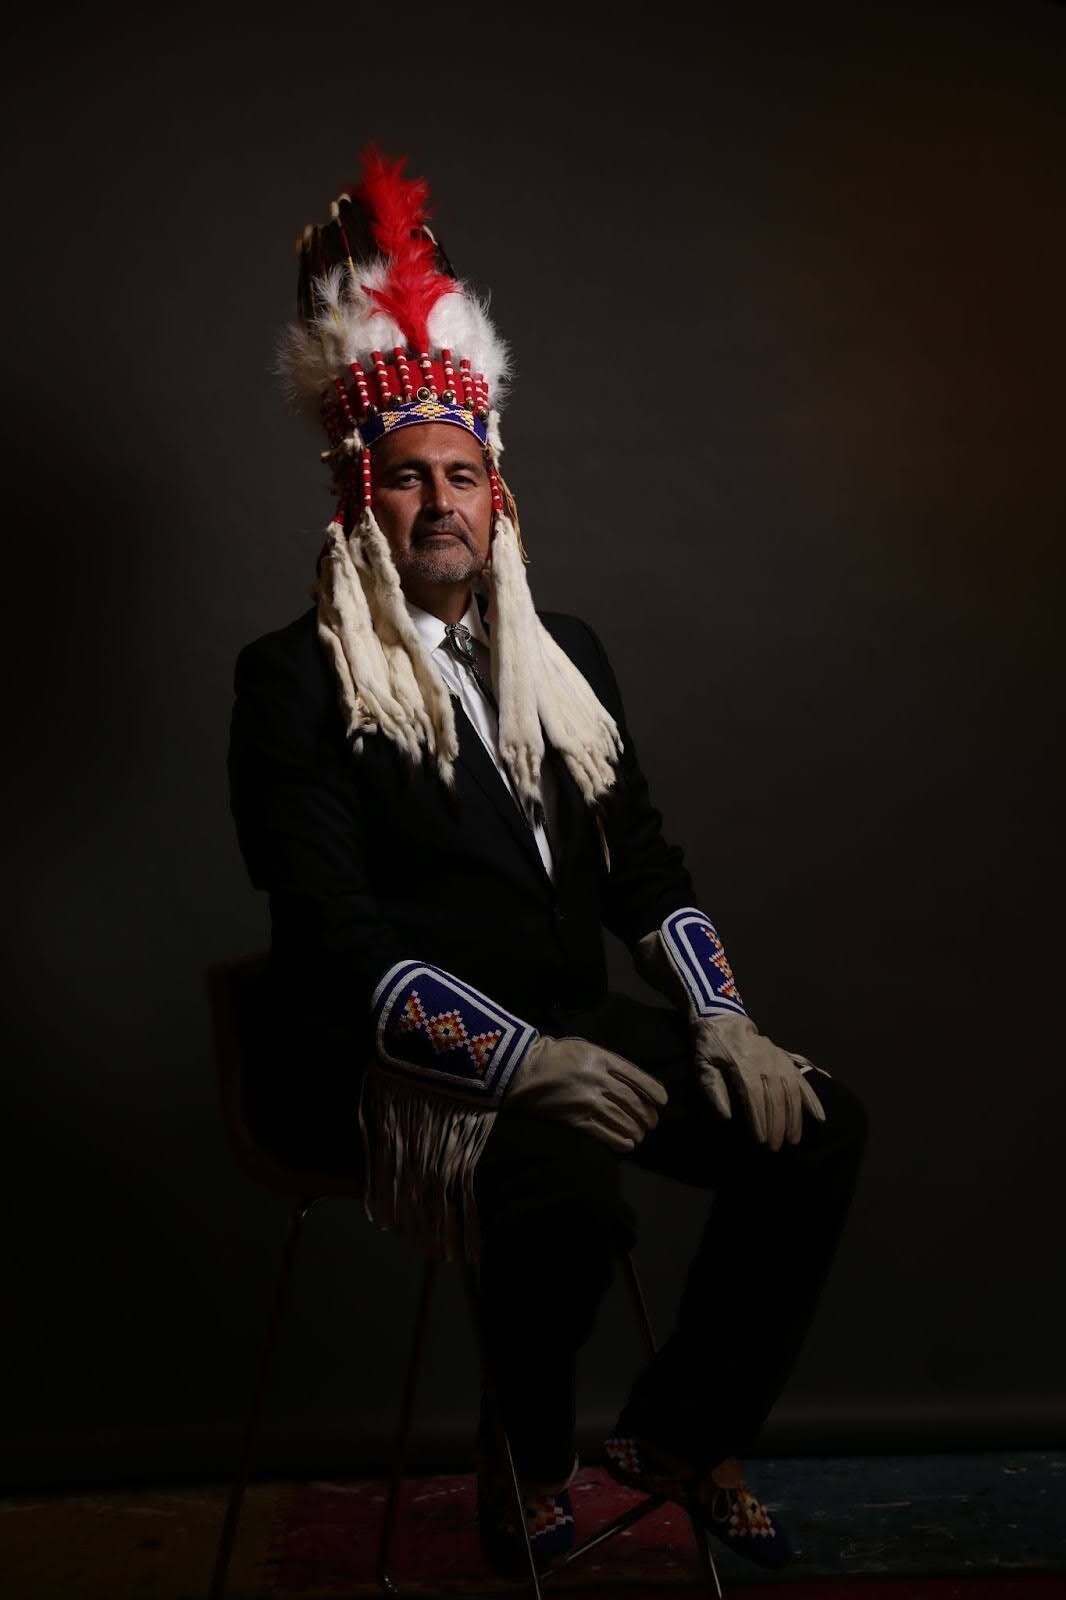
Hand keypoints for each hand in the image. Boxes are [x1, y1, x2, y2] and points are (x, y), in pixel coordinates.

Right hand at [503, 1034, 667, 1152]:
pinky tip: (627, 1144)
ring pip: (621, 1118)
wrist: (523, 1070)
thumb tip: (632, 1082)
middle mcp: (597, 1078)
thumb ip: (608, 1063)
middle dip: (646, 1114)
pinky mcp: (575, 1118)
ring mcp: (587, 1100)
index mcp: (601, 1058)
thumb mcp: (586, 1049)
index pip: (636, 1076)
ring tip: (640, 1135)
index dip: (653, 1090)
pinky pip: (603, 1133)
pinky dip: (619, 1140)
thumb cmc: (556, 1056)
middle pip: (632, 1101)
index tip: (663, 1101)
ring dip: (635, 1129)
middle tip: (652, 1122)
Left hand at [694, 1013, 827, 1150]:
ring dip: (795, 1118)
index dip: (760, 1120)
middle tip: (777, 1147)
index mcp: (744, 1065)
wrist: (724, 1018)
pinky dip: (813, 1099)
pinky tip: (820, 1117)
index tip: (761, 1141)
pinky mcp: (786, 1061)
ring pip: (792, 1093)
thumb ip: (713, 1089)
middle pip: (776, 1098)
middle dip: (777, 1125)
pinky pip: (803, 1081)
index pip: (755, 1097)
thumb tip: (727, 1116)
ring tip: (794, 1139)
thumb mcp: (703, 1064)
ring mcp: (780, 1061)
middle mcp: (766, 1063)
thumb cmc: (710, 1046)